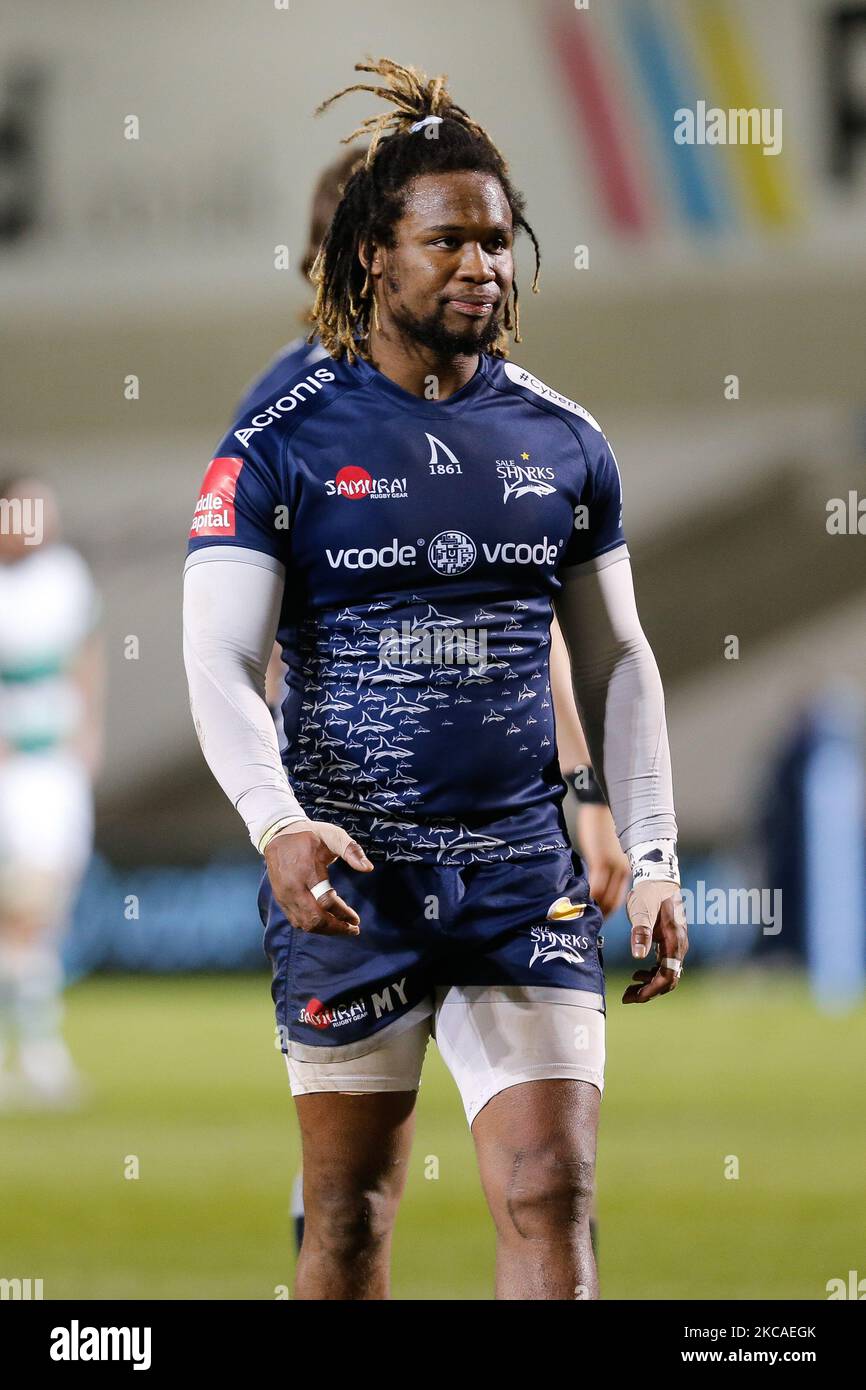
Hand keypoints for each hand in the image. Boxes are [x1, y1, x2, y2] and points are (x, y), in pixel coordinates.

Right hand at [264, 820, 373, 937]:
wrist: (278, 834)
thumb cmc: (310, 835)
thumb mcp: (333, 835)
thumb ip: (352, 850)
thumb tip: (368, 868)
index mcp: (308, 871)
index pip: (326, 901)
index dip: (343, 913)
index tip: (356, 919)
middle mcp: (293, 887)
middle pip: (314, 919)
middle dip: (336, 928)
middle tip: (352, 929)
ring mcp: (284, 895)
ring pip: (304, 924)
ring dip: (325, 930)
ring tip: (342, 928)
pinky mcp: (280, 899)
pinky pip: (296, 921)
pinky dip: (312, 926)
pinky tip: (325, 924)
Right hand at [575, 802, 629, 918]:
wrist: (600, 804)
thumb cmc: (601, 824)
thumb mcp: (606, 850)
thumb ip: (603, 868)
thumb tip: (591, 884)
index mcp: (626, 868)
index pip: (618, 899)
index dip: (607, 912)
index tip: (596, 918)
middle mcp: (623, 870)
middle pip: (613, 903)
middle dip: (600, 915)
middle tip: (586, 922)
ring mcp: (613, 866)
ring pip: (604, 898)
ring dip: (593, 908)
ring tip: (580, 915)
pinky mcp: (601, 861)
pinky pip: (595, 887)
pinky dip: (587, 897)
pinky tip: (578, 901)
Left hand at [622, 883, 687, 1003]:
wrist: (657, 879)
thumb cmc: (649, 893)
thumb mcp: (641, 911)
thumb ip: (641, 933)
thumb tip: (638, 956)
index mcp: (674, 941)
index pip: (668, 975)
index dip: (652, 989)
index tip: (635, 996)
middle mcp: (679, 946)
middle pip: (668, 979)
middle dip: (649, 991)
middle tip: (627, 997)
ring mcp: (675, 944)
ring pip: (666, 974)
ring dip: (649, 984)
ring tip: (630, 989)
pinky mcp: (669, 942)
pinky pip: (664, 965)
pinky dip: (651, 974)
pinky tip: (637, 975)